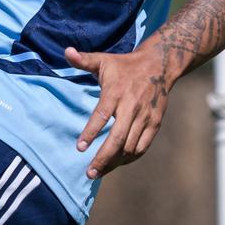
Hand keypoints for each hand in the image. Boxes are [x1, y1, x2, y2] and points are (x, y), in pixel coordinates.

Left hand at [64, 45, 172, 179]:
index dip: (90, 132)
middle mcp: (131, 107)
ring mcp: (145, 117)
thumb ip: (83, 59)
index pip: (101, 115)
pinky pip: (142, 146)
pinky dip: (130, 158)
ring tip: (99, 171)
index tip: (79, 148)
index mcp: (115, 92)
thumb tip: (66, 51)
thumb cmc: (123, 65)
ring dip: (115, 161)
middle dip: (103, 158)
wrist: (158, 66)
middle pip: (117, 139)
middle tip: (89, 173)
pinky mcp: (155, 123)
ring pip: (130, 147)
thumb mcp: (102, 59)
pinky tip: (117, 163)